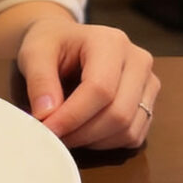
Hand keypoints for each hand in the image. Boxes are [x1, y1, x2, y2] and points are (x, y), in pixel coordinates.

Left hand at [17, 19, 159, 148]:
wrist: (65, 40)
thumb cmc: (51, 43)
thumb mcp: (34, 53)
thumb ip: (39, 81)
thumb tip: (46, 115)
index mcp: (110, 42)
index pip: (100, 89)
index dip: (72, 116)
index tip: (47, 128)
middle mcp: (137, 61)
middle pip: (118, 113)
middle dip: (82, 133)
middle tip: (53, 136)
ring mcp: (148, 83)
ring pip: (128, 129)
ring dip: (93, 141)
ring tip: (65, 133)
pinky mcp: (148, 102)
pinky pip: (133, 136)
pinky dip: (106, 143)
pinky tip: (83, 132)